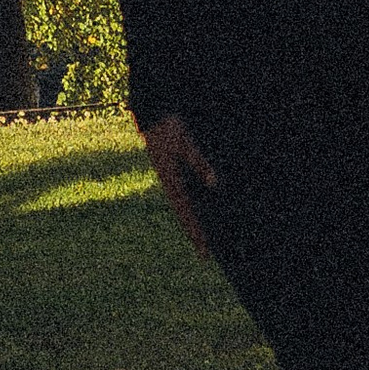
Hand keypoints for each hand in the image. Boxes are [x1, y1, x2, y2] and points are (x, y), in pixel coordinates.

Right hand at [140, 110, 218, 254]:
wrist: (153, 114)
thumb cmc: (169, 129)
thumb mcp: (186, 145)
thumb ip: (199, 164)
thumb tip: (215, 184)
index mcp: (172, 182)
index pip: (187, 214)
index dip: (197, 233)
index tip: (204, 252)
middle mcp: (171, 185)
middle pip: (185, 215)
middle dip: (195, 234)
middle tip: (205, 255)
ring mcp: (171, 179)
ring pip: (184, 206)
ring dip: (193, 222)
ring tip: (204, 239)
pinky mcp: (172, 172)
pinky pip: (184, 194)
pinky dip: (192, 205)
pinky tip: (201, 208)